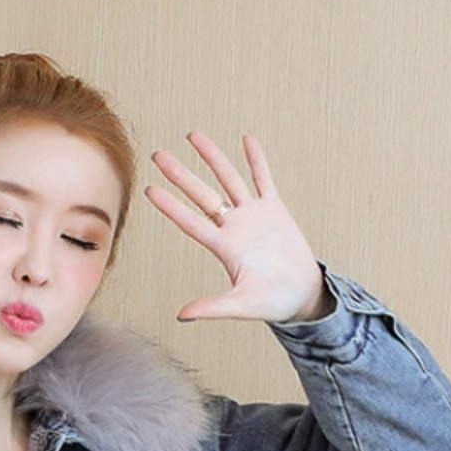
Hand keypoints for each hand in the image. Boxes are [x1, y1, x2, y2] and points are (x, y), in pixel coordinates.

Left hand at [145, 131, 331, 324]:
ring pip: (229, 179)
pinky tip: (246, 140)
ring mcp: (254, 216)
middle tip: (157, 155)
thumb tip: (181, 315)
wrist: (302, 297)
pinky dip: (256, 160)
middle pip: (202, 194)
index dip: (170, 205)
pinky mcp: (275, 210)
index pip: (190, 221)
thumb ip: (212, 307)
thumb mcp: (240, 306)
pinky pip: (264, 179)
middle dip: (180, 174)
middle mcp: (234, 227)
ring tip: (193, 135)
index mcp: (224, 248)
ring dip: (212, 157)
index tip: (149, 189)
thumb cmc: (272, 303)